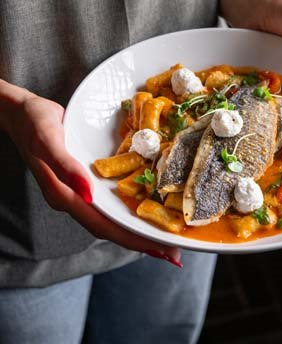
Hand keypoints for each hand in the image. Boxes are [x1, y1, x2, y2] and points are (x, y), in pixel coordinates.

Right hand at [7, 92, 181, 266]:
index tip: (156, 248)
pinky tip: (146, 206)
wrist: (23, 113)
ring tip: (165, 236)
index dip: (129, 238)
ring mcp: (79, 189)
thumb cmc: (34, 124)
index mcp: (64, 195)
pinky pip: (110, 199)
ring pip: (112, 215)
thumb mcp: (47, 140)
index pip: (102, 225)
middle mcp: (74, 197)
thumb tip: (87, 193)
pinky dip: (129, 207)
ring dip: (137, 227)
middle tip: (173, 251)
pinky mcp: (85, 179)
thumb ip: (65, 167)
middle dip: (140, 239)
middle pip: (111, 227)